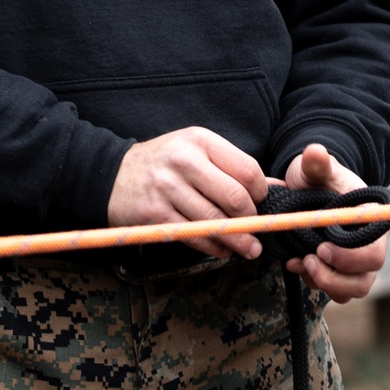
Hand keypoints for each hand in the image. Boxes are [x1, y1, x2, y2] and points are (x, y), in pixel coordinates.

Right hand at [108, 127, 267, 261]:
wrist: (112, 174)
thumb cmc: (163, 162)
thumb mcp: (197, 151)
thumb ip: (233, 167)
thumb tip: (277, 188)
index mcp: (200, 140)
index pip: (247, 170)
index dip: (261, 193)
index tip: (262, 204)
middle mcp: (184, 161)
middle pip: (235, 198)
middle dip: (251, 220)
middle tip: (257, 230)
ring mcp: (167, 188)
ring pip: (216, 222)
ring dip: (238, 240)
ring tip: (249, 248)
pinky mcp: (156, 214)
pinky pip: (194, 236)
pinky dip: (214, 248)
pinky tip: (222, 249)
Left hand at [283, 144, 387, 300]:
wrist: (310, 191)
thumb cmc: (317, 179)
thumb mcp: (315, 169)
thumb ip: (316, 164)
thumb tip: (314, 152)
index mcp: (371, 222)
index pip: (374, 251)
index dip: (350, 257)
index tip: (321, 248)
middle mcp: (370, 246)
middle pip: (364, 279)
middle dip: (334, 276)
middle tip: (308, 260)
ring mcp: (356, 263)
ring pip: (349, 291)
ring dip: (323, 282)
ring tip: (299, 262)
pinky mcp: (339, 273)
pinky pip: (334, 292)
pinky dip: (315, 283)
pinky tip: (296, 264)